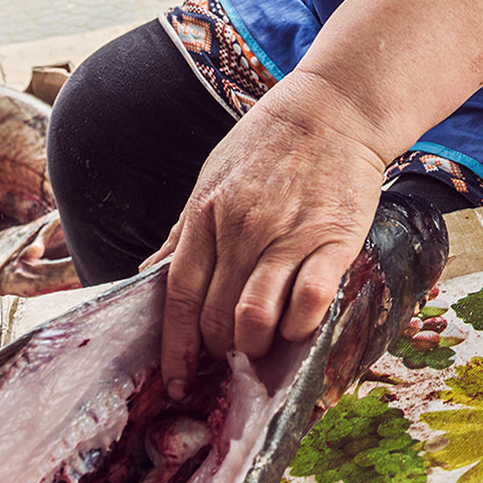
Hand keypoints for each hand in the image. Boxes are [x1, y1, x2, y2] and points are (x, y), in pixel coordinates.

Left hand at [154, 71, 388, 397]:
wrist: (334, 106)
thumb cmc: (270, 142)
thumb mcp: (212, 177)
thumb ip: (183, 231)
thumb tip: (147, 273)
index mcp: (206, 214)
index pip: (179, 294)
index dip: (175, 344)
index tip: (177, 376)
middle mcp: (242, 228)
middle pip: (215, 314)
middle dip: (218, 347)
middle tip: (230, 351)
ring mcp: (288, 234)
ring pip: (255, 316)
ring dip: (254, 343)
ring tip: (261, 341)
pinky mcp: (333, 238)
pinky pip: (310, 300)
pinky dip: (298, 325)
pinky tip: (296, 324)